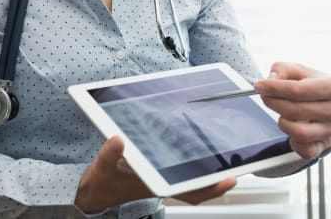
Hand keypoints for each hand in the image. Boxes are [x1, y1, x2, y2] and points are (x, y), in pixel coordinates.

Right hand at [75, 136, 235, 212]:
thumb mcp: (102, 168)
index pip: (187, 190)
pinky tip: (199, 156)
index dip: (209, 186)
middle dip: (216, 179)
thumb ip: (109, 155)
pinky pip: (180, 174)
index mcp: (153, 184)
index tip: (228, 179)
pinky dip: (193, 169)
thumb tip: (118, 140)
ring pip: (190, 181)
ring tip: (226, 162)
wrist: (95, 192)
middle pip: (195, 187)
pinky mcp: (156, 173)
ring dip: (207, 175)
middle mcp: (161, 183)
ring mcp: (160, 179)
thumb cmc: (101, 183)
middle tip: (238, 167)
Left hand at [255, 62, 330, 159]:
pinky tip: (291, 127)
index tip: (259, 86)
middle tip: (265, 96)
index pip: (297, 90)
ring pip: (299, 132)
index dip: (274, 88)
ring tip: (281, 113)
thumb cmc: (316, 86)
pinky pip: (305, 150)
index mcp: (330, 88)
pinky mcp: (325, 145)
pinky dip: (293, 141)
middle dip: (272, 102)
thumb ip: (284, 69)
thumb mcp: (302, 71)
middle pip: (294, 110)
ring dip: (282, 122)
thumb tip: (272, 79)